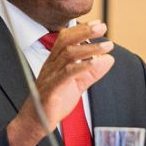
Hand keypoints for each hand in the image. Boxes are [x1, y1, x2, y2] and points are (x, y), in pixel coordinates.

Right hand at [7, 20, 113, 145]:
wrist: (35, 121)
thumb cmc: (54, 101)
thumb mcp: (78, 83)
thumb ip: (93, 71)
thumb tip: (109, 59)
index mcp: (55, 61)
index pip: (66, 39)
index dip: (81, 29)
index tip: (97, 24)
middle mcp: (51, 65)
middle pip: (66, 41)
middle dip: (85, 32)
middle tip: (102, 27)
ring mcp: (50, 75)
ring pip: (68, 55)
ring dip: (90, 48)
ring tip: (106, 46)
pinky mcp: (52, 88)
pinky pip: (67, 74)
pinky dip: (82, 67)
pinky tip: (95, 63)